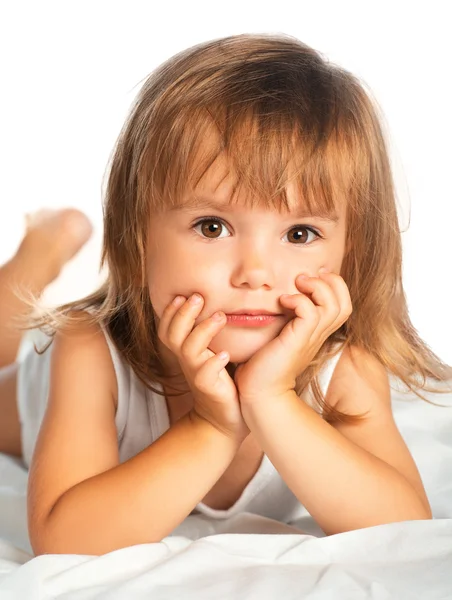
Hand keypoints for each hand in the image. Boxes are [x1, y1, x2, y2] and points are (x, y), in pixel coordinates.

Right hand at [157, 293, 249, 443]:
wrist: (224, 419)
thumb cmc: (221, 381)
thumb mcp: (212, 352)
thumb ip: (211, 332)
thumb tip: (221, 303)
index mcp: (186, 352)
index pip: (169, 328)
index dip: (171, 312)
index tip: (182, 294)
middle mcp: (187, 362)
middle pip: (173, 335)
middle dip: (183, 314)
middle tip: (198, 296)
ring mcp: (197, 375)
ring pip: (190, 350)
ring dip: (203, 331)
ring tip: (220, 316)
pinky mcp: (210, 389)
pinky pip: (206, 375)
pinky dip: (214, 363)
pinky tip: (225, 353)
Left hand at [234, 270, 352, 403]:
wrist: (261, 392)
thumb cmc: (264, 365)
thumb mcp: (279, 336)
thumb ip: (285, 320)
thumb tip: (278, 297)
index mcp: (318, 332)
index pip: (343, 304)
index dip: (333, 285)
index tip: (310, 277)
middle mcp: (319, 335)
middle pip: (345, 303)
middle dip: (330, 282)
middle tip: (304, 278)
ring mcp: (311, 339)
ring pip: (333, 305)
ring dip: (316, 287)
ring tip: (296, 284)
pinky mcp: (298, 341)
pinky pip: (310, 312)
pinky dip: (298, 300)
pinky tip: (282, 301)